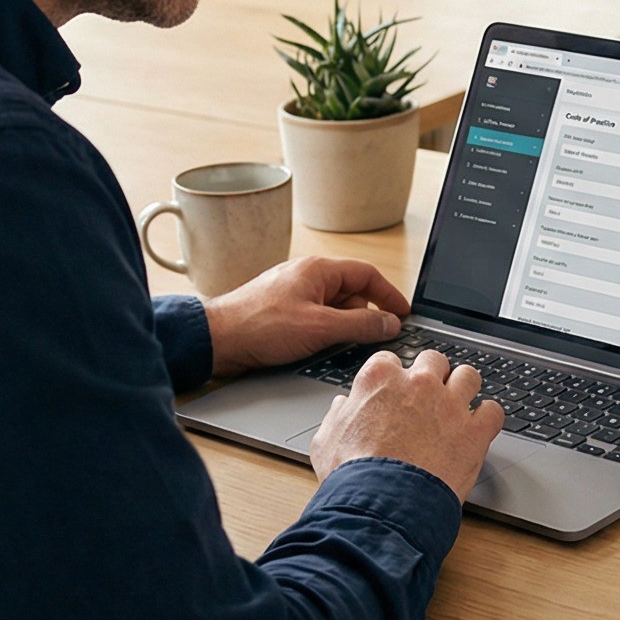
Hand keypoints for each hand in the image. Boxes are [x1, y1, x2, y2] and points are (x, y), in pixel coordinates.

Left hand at [204, 256, 408, 376]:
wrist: (217, 340)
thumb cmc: (260, 326)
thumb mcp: (320, 327)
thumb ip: (360, 324)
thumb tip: (389, 323)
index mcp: (318, 270)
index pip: (367, 275)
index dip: (389, 295)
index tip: (402, 314)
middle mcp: (306, 277)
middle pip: (351, 293)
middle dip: (364, 317)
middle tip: (373, 339)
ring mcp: (294, 294)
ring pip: (333, 309)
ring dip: (342, 327)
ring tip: (339, 347)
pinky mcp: (283, 312)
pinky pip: (316, 319)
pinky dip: (325, 332)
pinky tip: (319, 349)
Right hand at [312, 348, 503, 502]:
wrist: (381, 505)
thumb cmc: (352, 477)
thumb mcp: (325, 441)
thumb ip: (337, 416)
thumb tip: (343, 406)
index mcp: (380, 380)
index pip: (390, 361)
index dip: (394, 378)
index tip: (396, 390)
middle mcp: (419, 384)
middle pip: (434, 361)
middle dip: (432, 376)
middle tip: (429, 397)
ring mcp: (450, 405)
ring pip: (469, 376)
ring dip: (464, 389)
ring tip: (459, 406)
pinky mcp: (474, 432)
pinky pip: (493, 411)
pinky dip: (488, 418)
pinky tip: (481, 427)